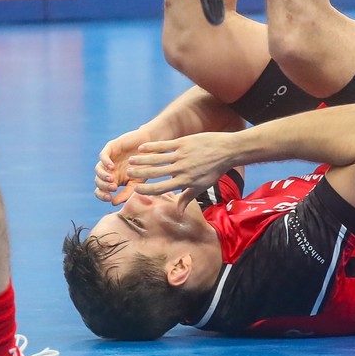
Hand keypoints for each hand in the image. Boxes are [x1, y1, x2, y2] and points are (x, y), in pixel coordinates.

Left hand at [94, 128, 149, 203]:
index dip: (102, 195)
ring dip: (103, 176)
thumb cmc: (146, 166)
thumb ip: (126, 193)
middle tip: (113, 188)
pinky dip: (105, 162)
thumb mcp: (137, 182)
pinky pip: (103, 155)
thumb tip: (113, 203)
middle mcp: (109, 170)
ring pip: (98, 169)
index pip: (101, 190)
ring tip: (111, 179)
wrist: (153, 147)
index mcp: (114, 180)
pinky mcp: (111, 147)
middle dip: (103, 186)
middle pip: (98, 181)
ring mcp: (109, 159)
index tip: (110, 199)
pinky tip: (112, 167)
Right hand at [124, 132, 238, 207]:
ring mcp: (181, 155)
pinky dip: (152, 147)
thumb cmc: (214, 170)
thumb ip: (187, 198)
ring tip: (130, 160)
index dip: (147, 190)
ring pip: (157, 159)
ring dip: (142, 160)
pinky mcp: (183, 142)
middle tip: (127, 173)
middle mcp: (181, 169)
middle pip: (155, 173)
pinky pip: (164, 146)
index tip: (135, 190)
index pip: (161, 188)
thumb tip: (179, 213)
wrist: (227, 151)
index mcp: (185, 181)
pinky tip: (141, 148)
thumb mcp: (202, 186)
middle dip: (139, 174)